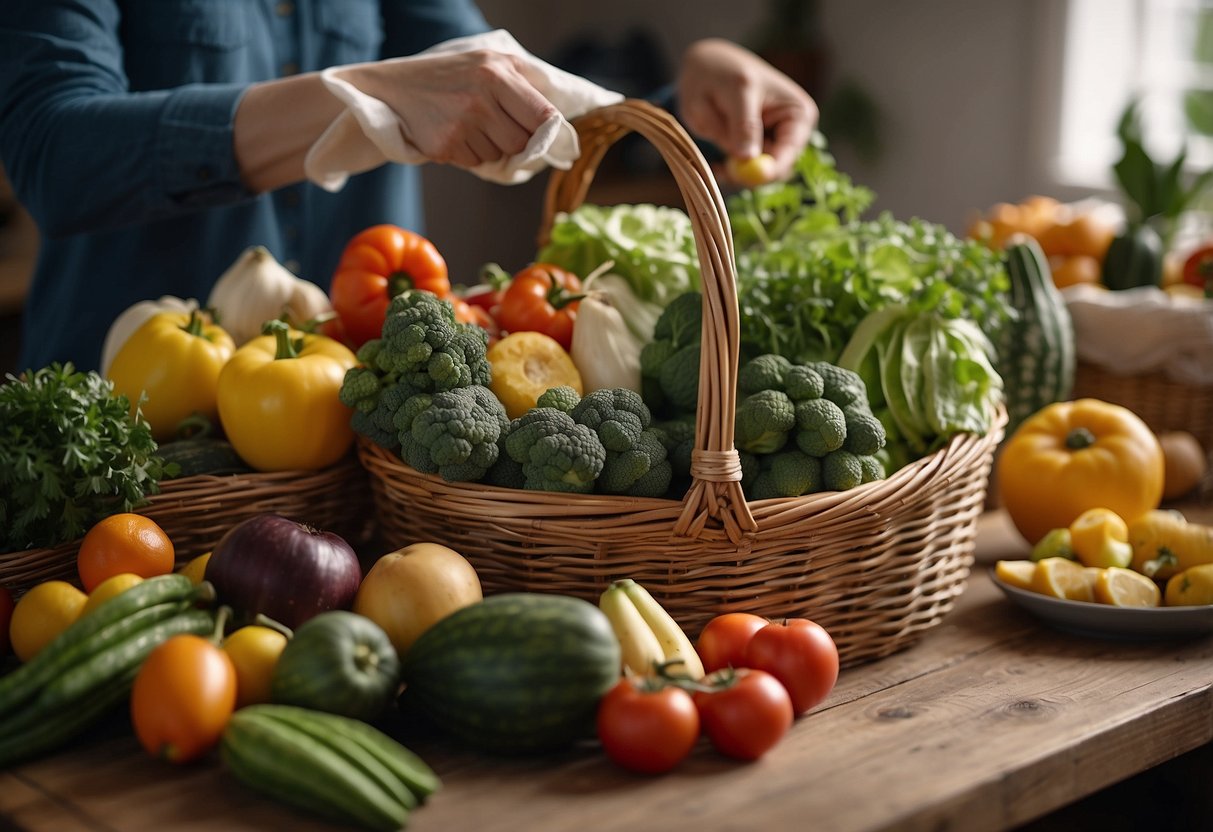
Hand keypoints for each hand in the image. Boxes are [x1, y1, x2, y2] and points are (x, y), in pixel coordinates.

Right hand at [343, 50, 557, 167]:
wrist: (395, 88)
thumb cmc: (451, 75)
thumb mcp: (489, 61)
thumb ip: (525, 81)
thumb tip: (558, 118)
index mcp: (497, 74)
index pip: (542, 115)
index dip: (548, 131)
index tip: (549, 137)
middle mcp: (480, 99)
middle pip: (521, 142)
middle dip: (514, 139)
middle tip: (496, 124)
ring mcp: (461, 124)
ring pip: (498, 155)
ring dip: (490, 146)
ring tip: (469, 123)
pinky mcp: (445, 146)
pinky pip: (476, 162)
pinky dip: (470, 153)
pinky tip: (454, 132)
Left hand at [676, 38, 817, 182]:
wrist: (703, 67)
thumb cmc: (724, 70)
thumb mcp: (736, 90)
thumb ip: (744, 124)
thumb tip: (749, 156)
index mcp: (798, 114)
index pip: (791, 152)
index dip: (770, 169)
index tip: (743, 175)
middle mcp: (790, 134)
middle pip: (775, 170)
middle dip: (748, 171)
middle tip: (722, 168)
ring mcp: (769, 146)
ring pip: (754, 173)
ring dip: (731, 165)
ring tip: (713, 139)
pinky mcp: (749, 155)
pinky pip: (739, 173)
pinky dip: (724, 169)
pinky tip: (713, 157)